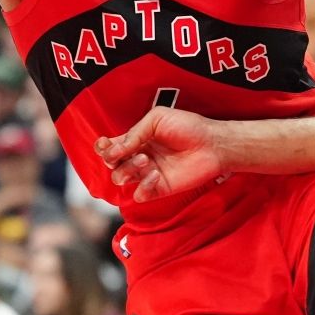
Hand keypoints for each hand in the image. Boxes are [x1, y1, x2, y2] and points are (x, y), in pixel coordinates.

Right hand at [95, 108, 222, 202]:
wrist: (212, 144)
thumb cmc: (188, 126)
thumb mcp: (157, 119)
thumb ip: (134, 133)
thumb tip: (114, 149)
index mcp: (137, 139)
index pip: (109, 147)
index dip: (102, 147)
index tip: (106, 144)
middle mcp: (139, 157)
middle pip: (111, 164)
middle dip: (114, 158)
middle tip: (133, 151)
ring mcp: (148, 174)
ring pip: (121, 179)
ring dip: (128, 170)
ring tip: (146, 160)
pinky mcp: (159, 189)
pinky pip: (139, 195)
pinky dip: (143, 186)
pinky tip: (156, 175)